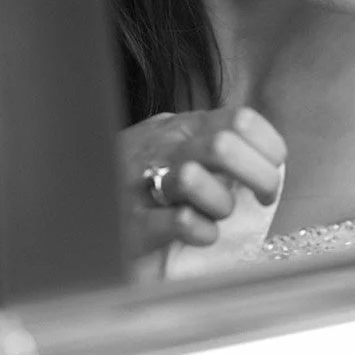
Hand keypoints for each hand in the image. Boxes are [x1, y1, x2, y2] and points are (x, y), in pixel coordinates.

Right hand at [118, 107, 286, 260]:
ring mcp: (141, 184)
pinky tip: (199, 235)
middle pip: (224, 146)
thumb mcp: (173, 149)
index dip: (269, 146)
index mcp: (179, 127)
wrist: (80, 210)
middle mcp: (160, 148)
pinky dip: (202, 232)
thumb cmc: (137, 185)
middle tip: (263, 198)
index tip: (274, 169)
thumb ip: (212, 145)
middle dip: (258, 176)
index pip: (240, 119)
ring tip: (215, 217)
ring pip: (195, 179)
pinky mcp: (131, 224)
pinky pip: (180, 221)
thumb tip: (267, 156)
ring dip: (220, 204)